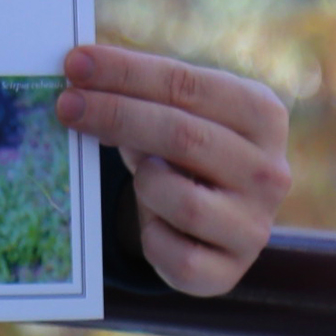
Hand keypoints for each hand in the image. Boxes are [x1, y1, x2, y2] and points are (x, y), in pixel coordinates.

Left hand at [55, 42, 291, 295]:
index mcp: (263, 114)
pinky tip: (152, 221)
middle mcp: (269, 171)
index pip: (187, 84)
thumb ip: (141, 92)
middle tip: (66, 105)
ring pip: (180, 199)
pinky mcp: (230, 272)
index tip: (75, 64)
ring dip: (145, 182)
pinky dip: (152, 236)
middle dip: (115, 115)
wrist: (217, 216)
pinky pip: (176, 255)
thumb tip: (80, 81)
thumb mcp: (178, 110)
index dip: (126, 72)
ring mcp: (254, 226)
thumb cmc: (187, 148)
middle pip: (182, 135)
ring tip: (141, 174)